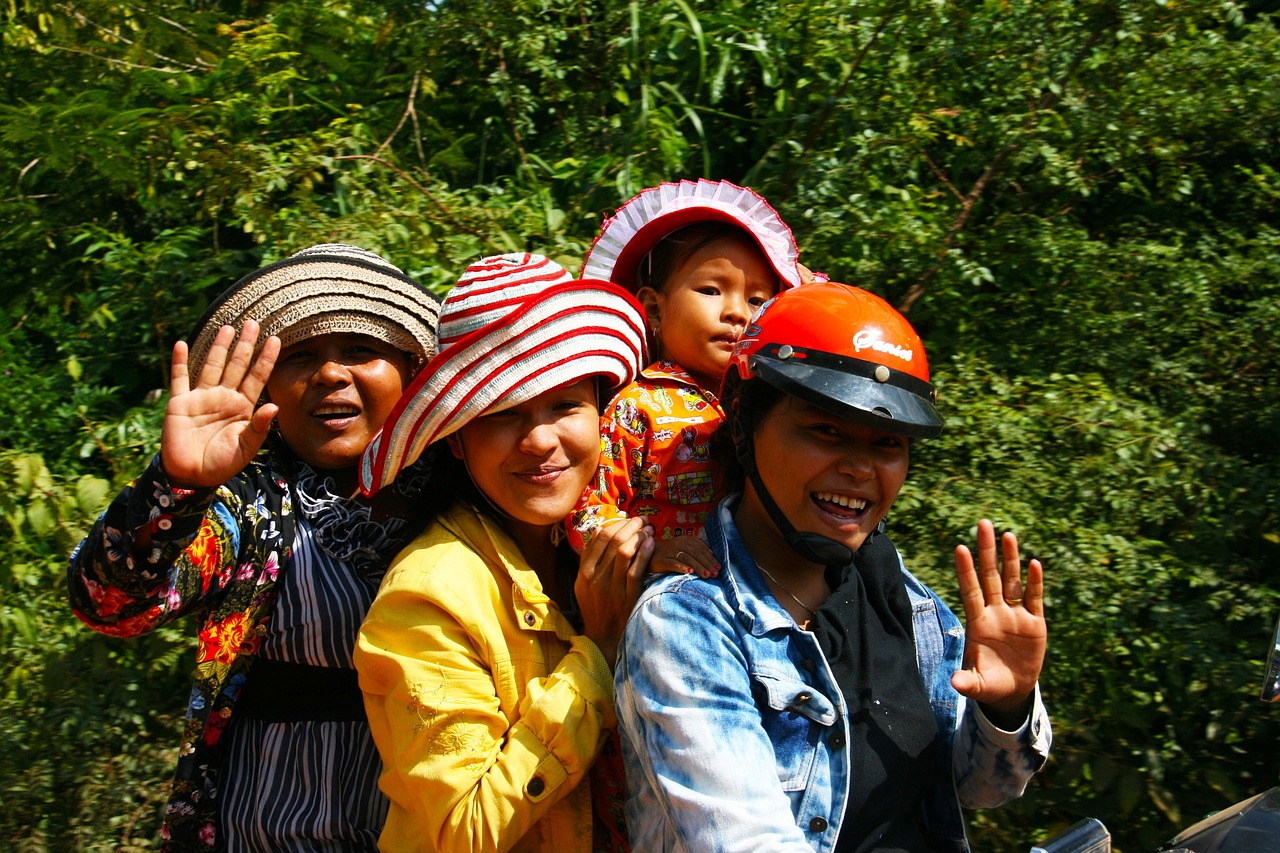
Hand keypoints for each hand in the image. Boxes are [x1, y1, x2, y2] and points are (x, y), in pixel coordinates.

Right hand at [161, 322, 280, 488]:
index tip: (277, 339)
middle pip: (236, 366)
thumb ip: (259, 427)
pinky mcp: (179, 403)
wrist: (192, 476)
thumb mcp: (246, 447)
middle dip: (245, 345)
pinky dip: (179, 362)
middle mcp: (223, 398)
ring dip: (219, 347)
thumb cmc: (222, 464)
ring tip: (227, 327)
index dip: (266, 359)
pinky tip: (181, 343)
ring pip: (212, 366)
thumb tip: (274, 406)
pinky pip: (179, 379)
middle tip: (253, 322)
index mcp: (242, 407)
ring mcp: (201, 398)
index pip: (257, 377)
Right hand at [575, 516, 653, 668]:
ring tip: (650, 530)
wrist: (603, 637)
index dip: (617, 524)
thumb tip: (601, 532)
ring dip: (639, 536)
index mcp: (584, 572)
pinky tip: (652, 544)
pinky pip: (636, 570)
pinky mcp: (627, 597)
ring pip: (625, 552)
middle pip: (615, 541)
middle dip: (632, 526)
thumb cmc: (596, 607)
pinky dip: (644, 553)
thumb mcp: (584, 584)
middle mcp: (596, 578)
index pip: (600, 538)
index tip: (629, 519)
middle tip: (644, 520)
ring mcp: (612, 588)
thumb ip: (589, 560)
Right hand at [651, 536, 719, 578]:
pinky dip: (682, 567)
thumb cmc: (672, 554)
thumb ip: (697, 551)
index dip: (711, 558)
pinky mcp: (661, 560)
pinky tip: (690, 572)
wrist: (649, 555)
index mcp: (687, 539)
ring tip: (706, 575)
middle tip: (715, 574)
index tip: (719, 568)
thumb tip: (713, 557)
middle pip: (696, 553)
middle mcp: (678, 543)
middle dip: (707, 564)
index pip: (702, 548)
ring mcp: (669, 551)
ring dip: (698, 566)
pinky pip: (673, 563)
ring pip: (687, 558)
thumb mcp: (685, 549)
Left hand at [951, 519, 1045, 728]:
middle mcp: (995, 613)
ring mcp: (1015, 616)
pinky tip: (1034, 564)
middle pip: (990, 576)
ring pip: (1012, 581)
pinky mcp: (1035, 623)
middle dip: (987, 551)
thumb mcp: (978, 685)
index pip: (970, 590)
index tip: (960, 548)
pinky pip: (1034, 599)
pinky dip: (1035, 583)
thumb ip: (967, 683)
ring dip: (1010, 559)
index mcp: (978, 624)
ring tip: (1008, 535)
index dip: (966, 571)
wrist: (1013, 689)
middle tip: (982, 523)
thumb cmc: (990, 684)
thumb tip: (956, 684)